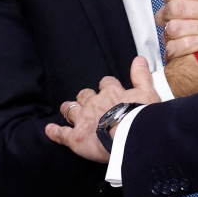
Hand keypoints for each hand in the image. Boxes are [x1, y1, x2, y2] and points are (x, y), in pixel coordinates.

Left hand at [45, 57, 160, 162]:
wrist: (130, 135)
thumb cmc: (141, 115)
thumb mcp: (148, 92)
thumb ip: (142, 76)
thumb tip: (139, 59)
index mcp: (112, 92)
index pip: (106, 83)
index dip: (107, 86)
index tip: (108, 89)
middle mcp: (95, 103)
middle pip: (85, 95)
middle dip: (85, 97)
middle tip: (86, 100)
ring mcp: (83, 119)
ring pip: (71, 110)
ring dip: (69, 109)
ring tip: (67, 108)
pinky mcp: (76, 137)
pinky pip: (62, 133)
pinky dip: (55, 131)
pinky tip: (49, 129)